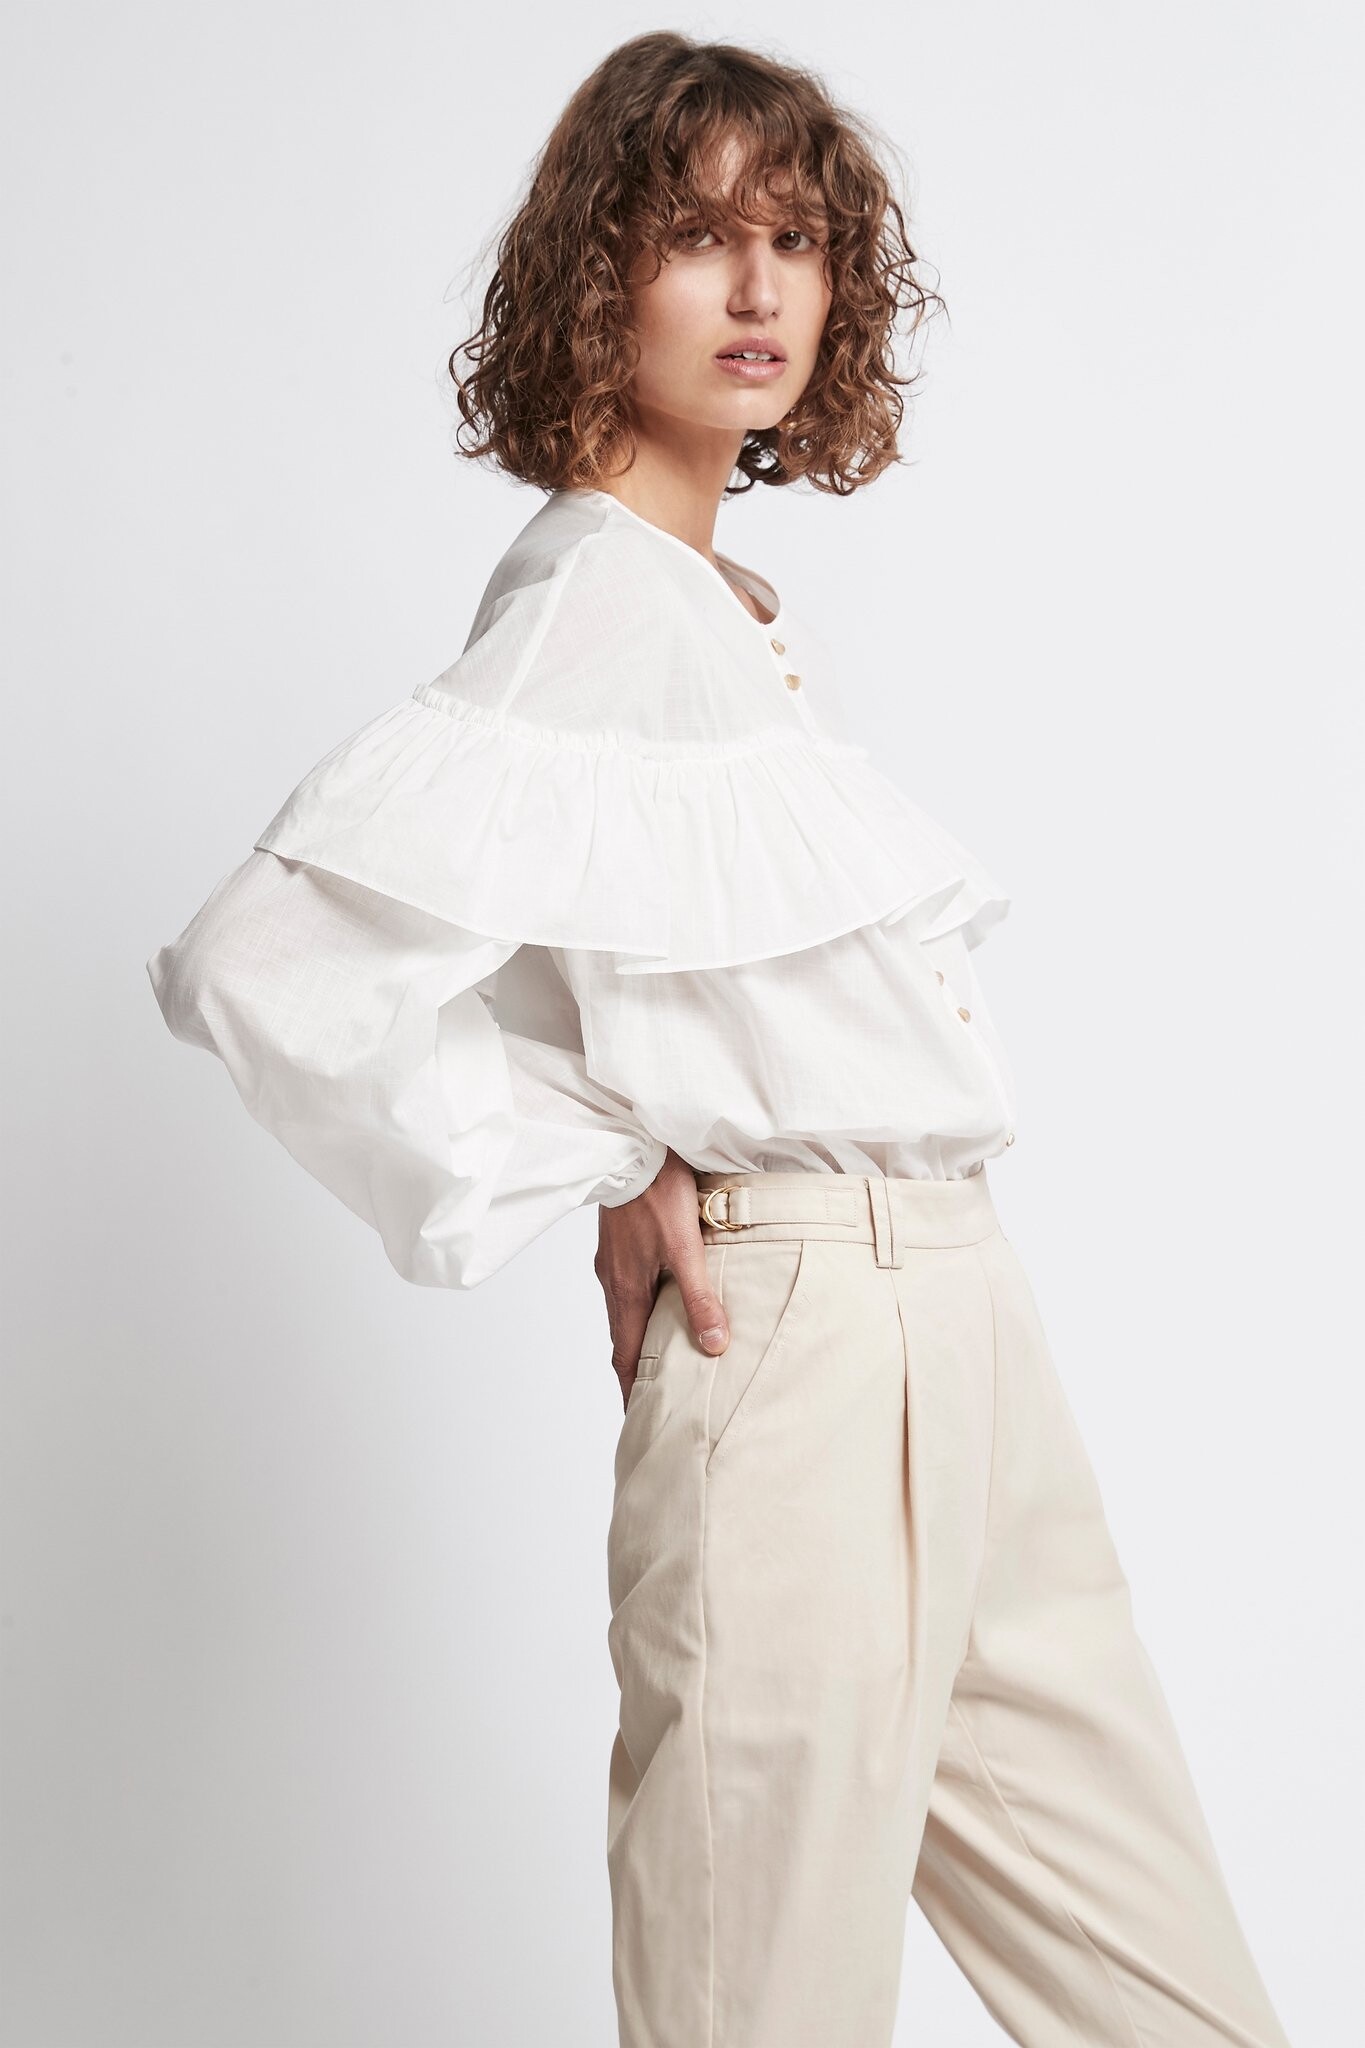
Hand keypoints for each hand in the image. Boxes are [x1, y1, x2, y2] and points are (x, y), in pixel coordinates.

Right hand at [595, 1148, 730, 1411]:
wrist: (632, 1147)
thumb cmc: (658, 1194)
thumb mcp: (686, 1248)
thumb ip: (700, 1297)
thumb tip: (713, 1346)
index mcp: (626, 1292)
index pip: (626, 1358)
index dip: (632, 1391)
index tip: (639, 1417)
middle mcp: (613, 1282)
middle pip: (622, 1339)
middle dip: (636, 1371)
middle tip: (652, 1395)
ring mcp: (612, 1262)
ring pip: (624, 1312)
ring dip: (638, 1337)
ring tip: (660, 1354)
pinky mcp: (617, 1243)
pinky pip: (625, 1287)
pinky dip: (639, 1307)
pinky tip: (658, 1299)